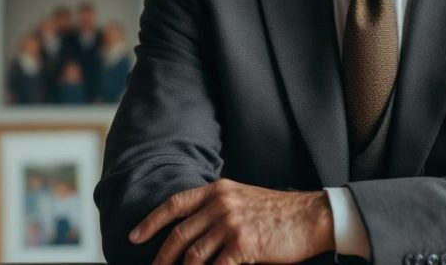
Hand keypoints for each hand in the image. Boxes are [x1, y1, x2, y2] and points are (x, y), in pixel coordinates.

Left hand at [129, 178, 334, 264]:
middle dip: (162, 256)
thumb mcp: (243, 198)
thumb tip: (191, 229)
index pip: (176, 204)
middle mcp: (221, 203)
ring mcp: (231, 223)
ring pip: (193, 255)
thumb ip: (217, 207)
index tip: (134, 237)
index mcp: (219, 190)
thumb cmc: (279, 213)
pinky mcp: (244, 244)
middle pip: (179, 234)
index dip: (151, 222)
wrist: (311, 217)